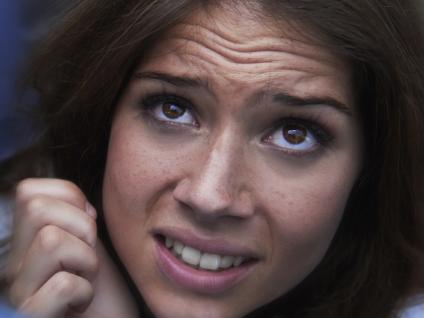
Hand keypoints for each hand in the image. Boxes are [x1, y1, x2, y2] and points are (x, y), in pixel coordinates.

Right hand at [6, 178, 137, 317]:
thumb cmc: (102, 288)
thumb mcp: (88, 243)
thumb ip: (75, 217)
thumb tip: (79, 201)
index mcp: (25, 241)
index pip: (28, 190)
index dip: (70, 197)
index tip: (87, 226)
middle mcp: (12, 264)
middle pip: (36, 208)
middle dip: (81, 225)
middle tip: (88, 254)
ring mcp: (18, 291)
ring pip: (49, 240)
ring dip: (86, 258)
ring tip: (86, 278)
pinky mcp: (30, 316)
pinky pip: (62, 284)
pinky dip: (85, 291)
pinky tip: (82, 302)